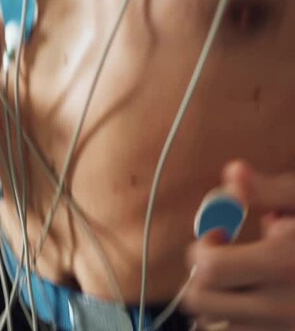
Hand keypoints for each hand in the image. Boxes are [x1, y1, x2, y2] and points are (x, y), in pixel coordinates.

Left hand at [183, 160, 294, 330]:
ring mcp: (288, 330)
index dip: (202, 247)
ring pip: (220, 328)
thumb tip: (234, 172)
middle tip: (221, 258)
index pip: (209, 268)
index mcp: (285, 264)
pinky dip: (240, 322)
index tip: (218, 234)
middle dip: (200, 276)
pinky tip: (255, 300)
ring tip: (238, 281)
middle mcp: (285, 307)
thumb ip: (269, 190)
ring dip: (218, 304)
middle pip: (203, 303)